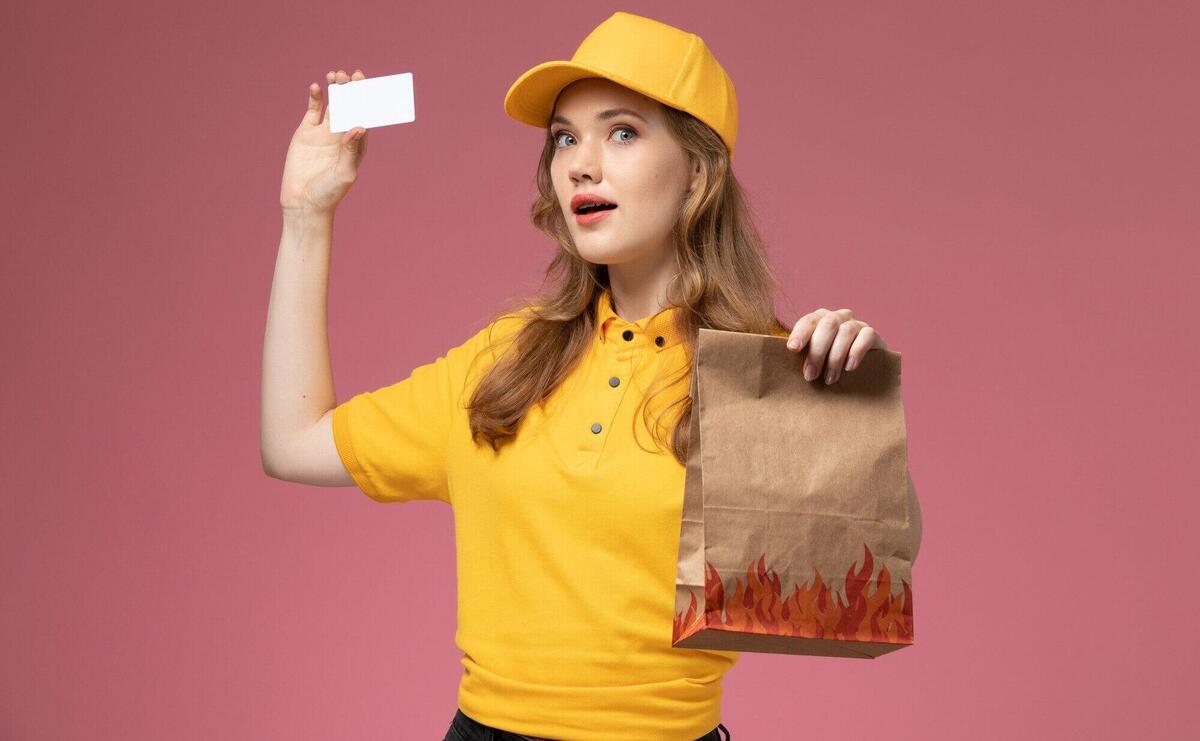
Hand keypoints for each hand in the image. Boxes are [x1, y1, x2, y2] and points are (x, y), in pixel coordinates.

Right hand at [279, 69, 369, 215]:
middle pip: (350, 107)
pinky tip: (316, 87)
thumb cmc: (328, 193)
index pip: (365, 117)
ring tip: (336, 75)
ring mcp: (324, 133)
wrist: (303, 203)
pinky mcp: (306, 132)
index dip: (367, 101)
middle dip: (352, 90)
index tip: (367, 85)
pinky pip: (313, 110)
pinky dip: (315, 97)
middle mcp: (342, 135)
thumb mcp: (344, 173)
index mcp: (357, 144)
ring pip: (333, 104)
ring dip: (336, 90)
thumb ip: (351, 150)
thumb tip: (359, 127)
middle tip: (352, 74)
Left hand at [785, 308, 887, 384]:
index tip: (792, 349)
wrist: (862, 365)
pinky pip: (866, 336)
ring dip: (835, 358)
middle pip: (827, 325)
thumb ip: (801, 358)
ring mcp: (856, 324)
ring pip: (845, 332)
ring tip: (829, 379)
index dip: (800, 333)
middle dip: (817, 352)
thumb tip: (781, 371)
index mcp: (819, 319)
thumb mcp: (813, 358)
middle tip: (810, 376)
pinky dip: (856, 352)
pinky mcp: (872, 334)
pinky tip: (849, 368)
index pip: (808, 321)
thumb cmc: (827, 363)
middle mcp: (837, 317)